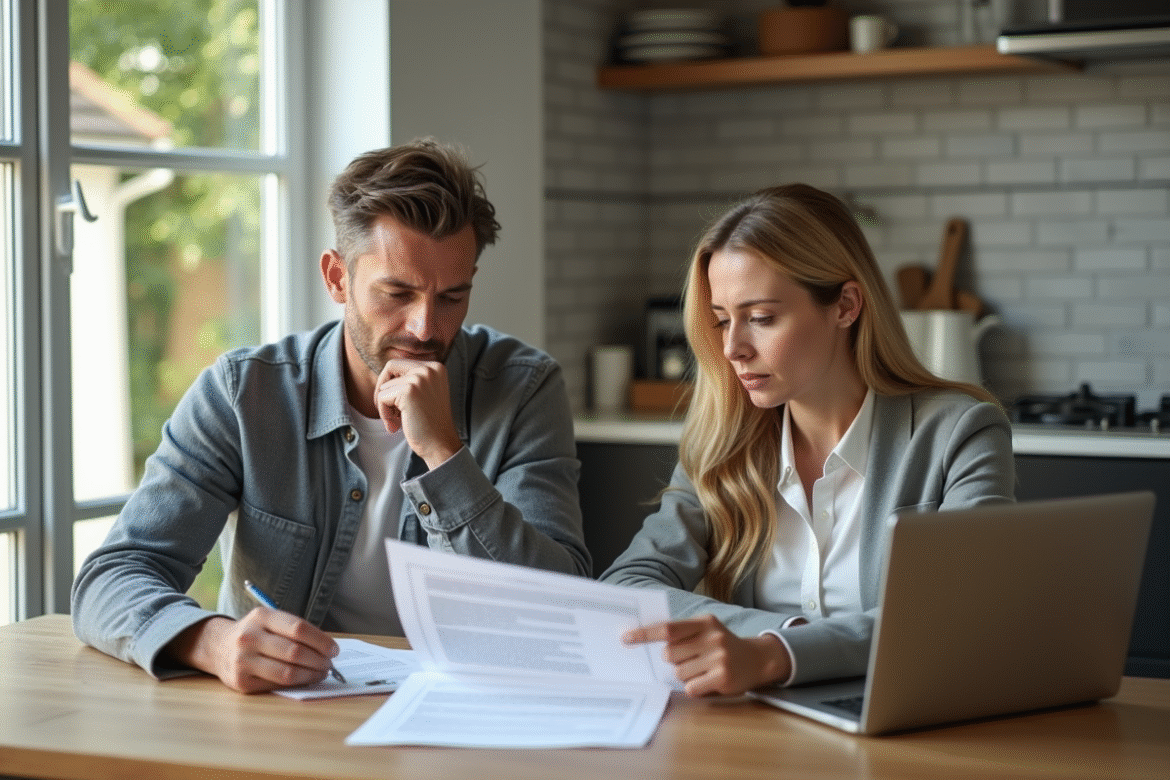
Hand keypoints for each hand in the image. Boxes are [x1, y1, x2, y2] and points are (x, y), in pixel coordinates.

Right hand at [165, 609, 339, 693]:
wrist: (218, 647)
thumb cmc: (256, 633)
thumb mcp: (270, 620)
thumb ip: (295, 630)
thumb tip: (327, 650)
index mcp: (261, 616)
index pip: (299, 628)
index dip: (321, 641)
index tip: (334, 650)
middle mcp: (249, 637)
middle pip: (295, 652)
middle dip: (319, 661)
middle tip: (329, 664)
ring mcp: (243, 661)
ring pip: (287, 673)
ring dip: (311, 675)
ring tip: (321, 673)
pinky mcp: (241, 682)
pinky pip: (276, 685)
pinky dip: (296, 684)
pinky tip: (304, 679)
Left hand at [373, 358, 461, 468]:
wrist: (441, 444)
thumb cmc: (430, 423)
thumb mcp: (425, 393)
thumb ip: (411, 379)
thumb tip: (384, 376)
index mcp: (436, 367)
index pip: (401, 363)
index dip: (392, 383)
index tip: (396, 404)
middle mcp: (429, 369)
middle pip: (390, 367)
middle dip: (384, 389)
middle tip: (389, 411)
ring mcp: (419, 378)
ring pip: (384, 386)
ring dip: (386, 407)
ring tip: (398, 422)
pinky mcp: (408, 391)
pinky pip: (381, 398)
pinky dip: (384, 414)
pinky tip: (396, 426)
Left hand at [623, 614, 791, 697]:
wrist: (758, 659)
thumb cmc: (722, 645)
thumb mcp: (707, 630)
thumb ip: (682, 633)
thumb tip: (648, 642)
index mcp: (704, 622)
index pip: (668, 628)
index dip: (645, 634)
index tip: (626, 638)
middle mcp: (712, 637)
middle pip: (669, 654)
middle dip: (672, 660)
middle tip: (690, 659)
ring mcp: (719, 657)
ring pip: (679, 672)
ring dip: (685, 675)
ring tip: (703, 670)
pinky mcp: (723, 677)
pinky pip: (691, 687)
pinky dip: (694, 687)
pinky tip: (708, 681)